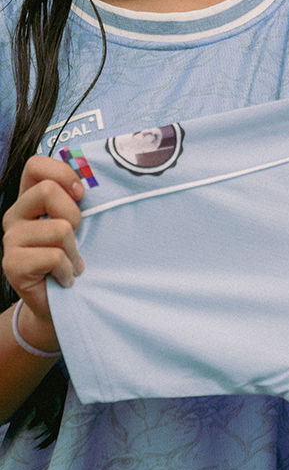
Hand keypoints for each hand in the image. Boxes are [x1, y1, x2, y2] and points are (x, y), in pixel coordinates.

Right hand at [2, 156, 84, 337]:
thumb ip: (78, 200)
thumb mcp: (79, 224)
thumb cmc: (74, 258)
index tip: (81, 194)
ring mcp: (10, 240)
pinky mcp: (12, 264)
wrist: (60, 303)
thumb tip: (97, 177)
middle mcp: (15, 216)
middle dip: (74, 215)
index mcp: (30, 200)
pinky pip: (54, 256)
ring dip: (74, 251)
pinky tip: (64, 278)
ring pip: (58, 227)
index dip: (61, 173)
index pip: (35, 165)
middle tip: (75, 238)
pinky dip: (67, 270)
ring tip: (71, 264)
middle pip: (48, 191)